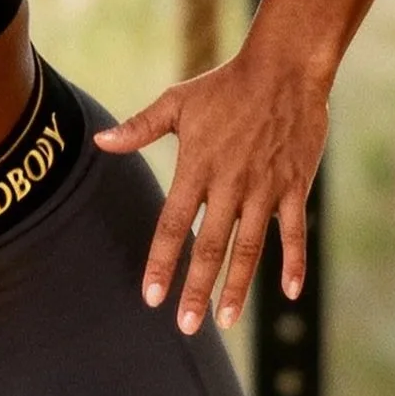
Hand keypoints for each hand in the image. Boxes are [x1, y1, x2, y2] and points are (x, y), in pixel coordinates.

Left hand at [93, 45, 327, 333]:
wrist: (284, 69)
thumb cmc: (225, 86)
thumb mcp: (176, 104)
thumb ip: (139, 129)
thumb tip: (99, 142)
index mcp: (197, 169)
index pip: (173, 226)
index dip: (162, 262)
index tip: (151, 297)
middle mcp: (230, 185)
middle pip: (210, 246)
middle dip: (197, 289)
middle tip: (186, 326)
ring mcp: (265, 188)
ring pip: (250, 248)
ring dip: (238, 286)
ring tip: (226, 320)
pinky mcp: (295, 186)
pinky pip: (294, 232)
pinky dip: (293, 263)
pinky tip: (288, 293)